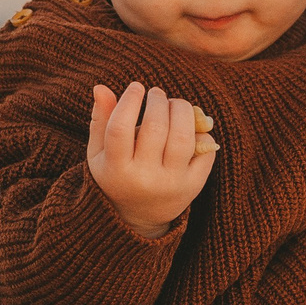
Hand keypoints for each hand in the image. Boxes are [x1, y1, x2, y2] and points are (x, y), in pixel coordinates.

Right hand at [87, 82, 218, 236]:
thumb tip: (101, 87)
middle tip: (156, 94)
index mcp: (116, 169)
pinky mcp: (193, 186)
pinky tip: (190, 127)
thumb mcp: (99, 152)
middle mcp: (144, 179)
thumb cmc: (116, 174)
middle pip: (156, 128)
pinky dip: (202, 132)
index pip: (120, 129)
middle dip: (159, 101)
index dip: (129, 101)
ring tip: (174, 105)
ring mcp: (171, 184)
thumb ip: (100, 119)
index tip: (136, 86)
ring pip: (184, 137)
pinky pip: (205, 151)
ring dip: (182, 110)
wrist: (137, 218)